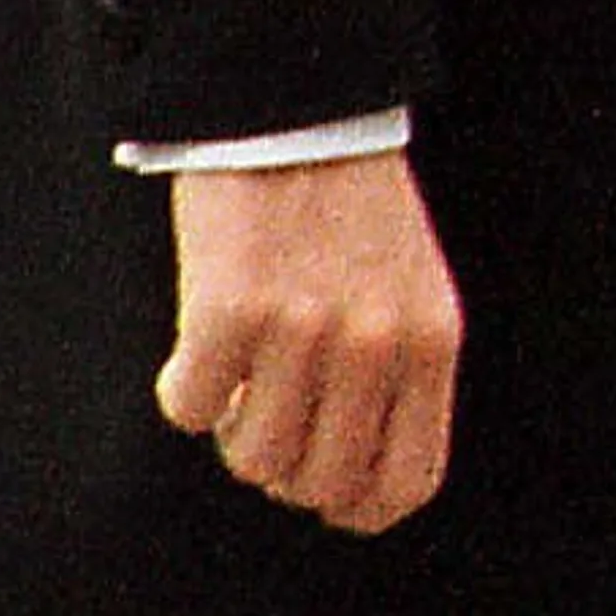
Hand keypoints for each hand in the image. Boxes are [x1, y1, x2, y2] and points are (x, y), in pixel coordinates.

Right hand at [156, 154, 462, 532]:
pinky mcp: (229, 310)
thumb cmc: (347, 204)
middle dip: (284, 466)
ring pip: (253, 458)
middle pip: (320, 483)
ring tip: (239, 371)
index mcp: (430, 342)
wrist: (292, 106)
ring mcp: (303, 330)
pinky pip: (190, 409)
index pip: (406, 481)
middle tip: (266, 413)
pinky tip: (197, 345)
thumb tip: (345, 480)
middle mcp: (374, 344)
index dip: (357, 508)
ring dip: (233, 429)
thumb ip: (396, 376)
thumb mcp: (409, 289)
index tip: (325, 496)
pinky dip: (184, 390)